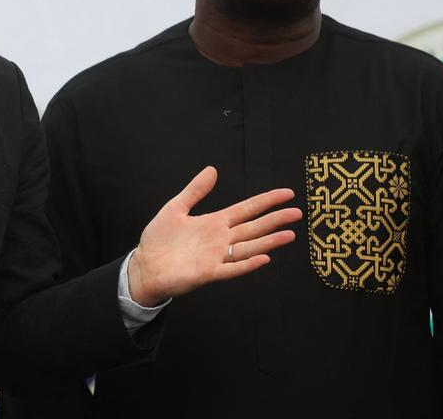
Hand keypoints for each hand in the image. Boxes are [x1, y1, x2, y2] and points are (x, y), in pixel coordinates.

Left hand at [128, 166, 300, 306]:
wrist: (144, 265)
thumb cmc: (159, 239)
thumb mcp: (175, 208)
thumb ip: (195, 190)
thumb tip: (212, 169)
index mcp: (214, 222)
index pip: (246, 209)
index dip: (266, 201)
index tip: (287, 194)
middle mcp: (220, 239)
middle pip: (254, 227)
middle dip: (275, 220)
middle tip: (298, 213)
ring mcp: (216, 256)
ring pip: (248, 247)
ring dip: (269, 241)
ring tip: (289, 235)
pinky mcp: (208, 273)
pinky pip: (232, 268)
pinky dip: (247, 264)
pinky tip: (263, 258)